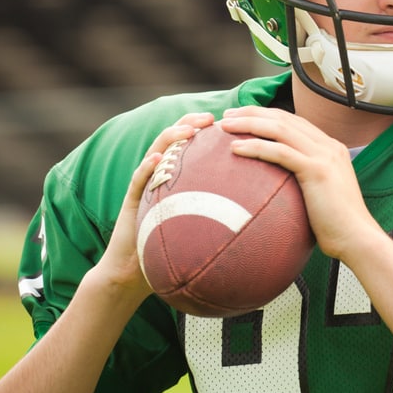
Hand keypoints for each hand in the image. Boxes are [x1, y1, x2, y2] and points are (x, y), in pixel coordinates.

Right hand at [90, 112, 216, 299]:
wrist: (134, 274)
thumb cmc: (173, 253)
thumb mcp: (202, 231)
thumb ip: (223, 218)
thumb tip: (263, 219)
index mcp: (176, 178)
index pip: (191, 145)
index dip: (208, 132)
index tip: (231, 123)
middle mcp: (159, 175)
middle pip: (173, 139)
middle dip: (190, 122)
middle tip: (211, 118)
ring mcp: (143, 185)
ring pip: (155, 152)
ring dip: (171, 137)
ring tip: (188, 130)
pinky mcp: (129, 200)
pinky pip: (137, 180)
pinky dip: (146, 167)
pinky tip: (157, 159)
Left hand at [218, 106, 383, 260]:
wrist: (357, 238)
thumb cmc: (336, 225)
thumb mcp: (320, 194)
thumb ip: (304, 181)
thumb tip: (278, 185)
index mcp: (330, 148)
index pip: (293, 121)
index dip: (265, 115)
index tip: (241, 116)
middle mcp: (328, 146)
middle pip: (284, 118)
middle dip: (252, 113)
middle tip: (227, 115)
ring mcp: (324, 156)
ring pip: (280, 129)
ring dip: (249, 124)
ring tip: (225, 126)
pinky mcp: (317, 171)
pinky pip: (281, 152)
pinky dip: (256, 147)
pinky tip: (235, 149)